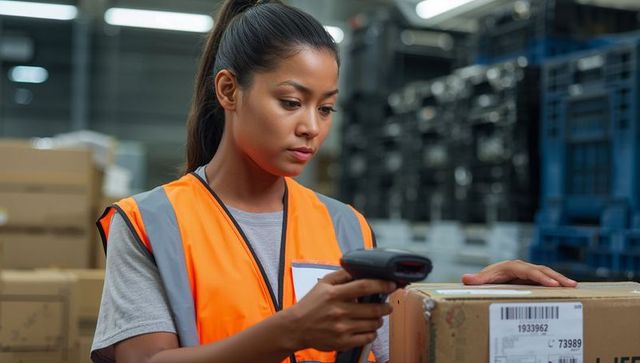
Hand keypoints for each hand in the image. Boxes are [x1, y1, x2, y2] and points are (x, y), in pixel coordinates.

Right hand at [285, 269, 396, 351]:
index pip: (364, 286)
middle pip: (373, 308)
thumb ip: (342, 274)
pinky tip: (368, 328)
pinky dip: (372, 332)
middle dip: (385, 306)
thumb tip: (360, 268)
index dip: (381, 285)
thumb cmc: (310, 304)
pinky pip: (367, 338)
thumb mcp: (323, 283)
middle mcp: (339, 311)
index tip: (391, 285)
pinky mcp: (343, 342)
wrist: (296, 327)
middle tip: (387, 305)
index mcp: (334, 294)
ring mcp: (342, 328)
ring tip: (376, 316)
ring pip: (372, 324)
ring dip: (379, 319)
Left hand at [462, 260, 577, 286]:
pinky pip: (546, 280)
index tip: (552, 285)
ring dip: (560, 280)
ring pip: (546, 274)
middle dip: (556, 277)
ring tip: (574, 287)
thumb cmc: (485, 279)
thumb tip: (466, 279)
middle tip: (570, 285)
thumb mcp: (482, 280)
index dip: (540, 277)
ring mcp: (528, 273)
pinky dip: (557, 284)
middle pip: (541, 270)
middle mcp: (521, 267)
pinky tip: (569, 290)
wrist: (486, 280)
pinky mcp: (532, 279)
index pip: (528, 271)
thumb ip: (477, 280)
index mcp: (510, 266)